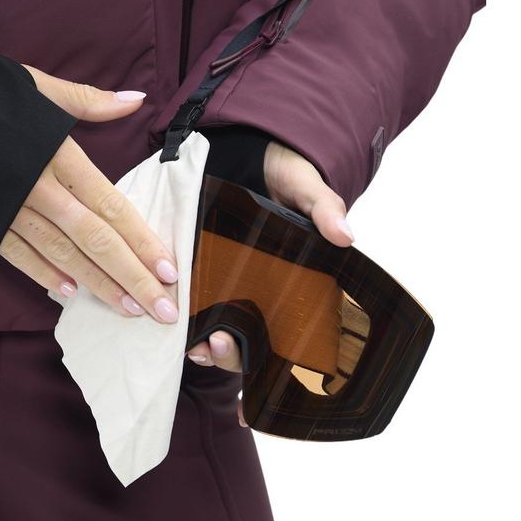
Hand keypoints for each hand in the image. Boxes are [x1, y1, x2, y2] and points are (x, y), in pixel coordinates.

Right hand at [0, 69, 182, 322]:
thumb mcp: (37, 86)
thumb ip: (89, 101)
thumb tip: (137, 100)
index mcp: (58, 154)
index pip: (111, 206)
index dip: (143, 241)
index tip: (172, 269)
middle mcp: (37, 187)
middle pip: (93, 240)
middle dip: (132, 277)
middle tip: (163, 310)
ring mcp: (7, 208)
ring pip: (60, 254)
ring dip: (97, 285)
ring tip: (129, 309)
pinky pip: (16, 254)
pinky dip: (42, 275)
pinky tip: (67, 295)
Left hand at [185, 138, 354, 425]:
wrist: (254, 148)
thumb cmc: (287, 174)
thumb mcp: (307, 188)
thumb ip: (324, 208)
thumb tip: (345, 235)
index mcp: (293, 283)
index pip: (286, 334)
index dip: (272, 361)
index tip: (251, 372)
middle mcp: (261, 289)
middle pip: (248, 340)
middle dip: (231, 353)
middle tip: (216, 345)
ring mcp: (231, 281)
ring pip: (219, 326)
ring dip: (205, 342)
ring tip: (194, 344)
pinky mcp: (205, 265)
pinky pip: (195, 298)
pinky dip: (186, 313)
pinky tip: (175, 319)